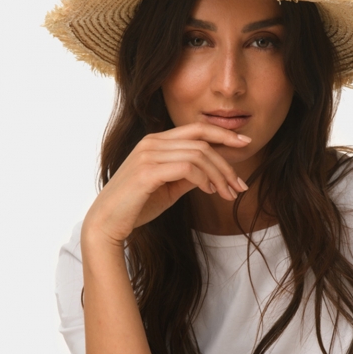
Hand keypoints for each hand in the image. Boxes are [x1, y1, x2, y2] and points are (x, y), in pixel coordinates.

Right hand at [82, 123, 250, 246]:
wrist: (106, 224)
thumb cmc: (136, 206)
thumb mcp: (169, 188)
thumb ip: (188, 176)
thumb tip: (213, 172)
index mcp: (156, 141)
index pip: (197, 129)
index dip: (224, 135)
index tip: (246, 145)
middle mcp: (152, 142)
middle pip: (202, 141)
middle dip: (227, 161)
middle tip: (240, 184)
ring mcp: (148, 155)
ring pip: (198, 154)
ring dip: (219, 175)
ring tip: (228, 193)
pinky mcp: (147, 172)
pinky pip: (187, 167)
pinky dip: (204, 178)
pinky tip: (210, 191)